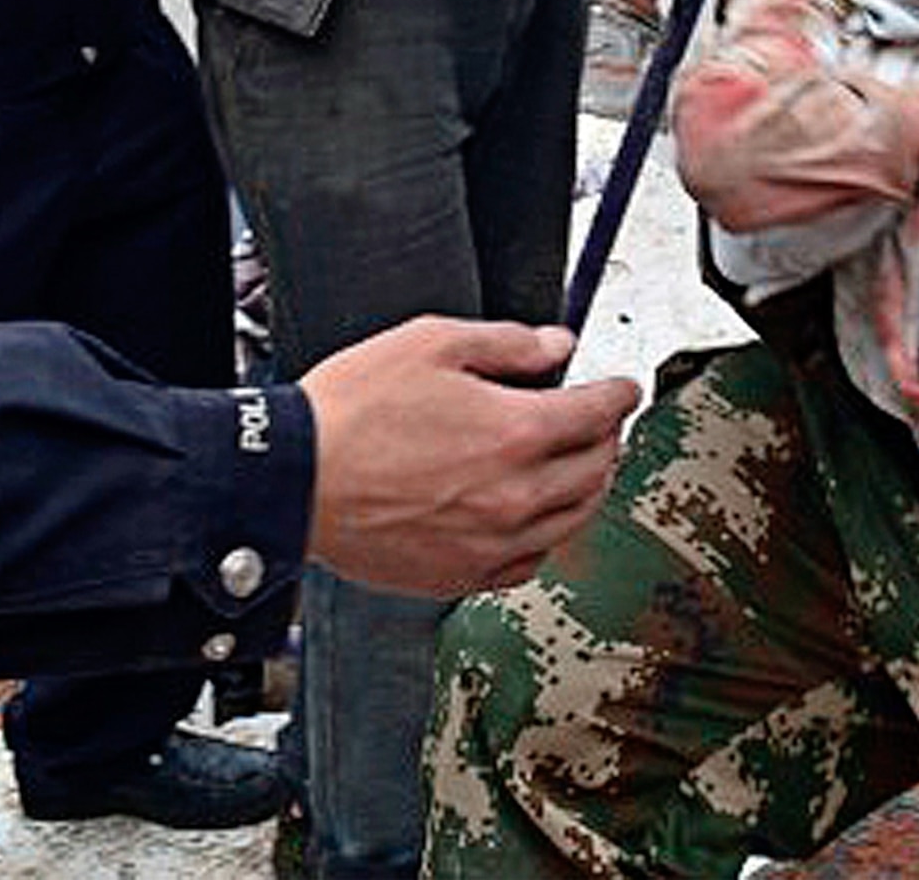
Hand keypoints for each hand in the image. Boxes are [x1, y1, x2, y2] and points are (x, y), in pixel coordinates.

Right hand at [299, 319, 638, 596]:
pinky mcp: (460, 574)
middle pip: (595, 468)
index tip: (624, 388)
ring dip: (587, 488)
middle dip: (608, 438)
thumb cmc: (351, 412)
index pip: (598, 412)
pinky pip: (528, 561)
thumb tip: (556, 346)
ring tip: (581, 467)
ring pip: (572, 520)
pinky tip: (533, 518)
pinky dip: (544, 535)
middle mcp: (515, 495)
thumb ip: (507, 343)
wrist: (293, 479)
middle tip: (603, 423)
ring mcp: (491, 542)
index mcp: (516, 432)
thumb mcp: (432, 344)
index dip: (619, 393)